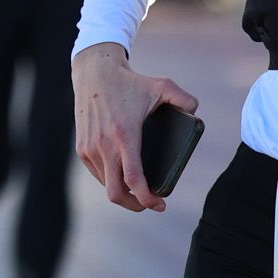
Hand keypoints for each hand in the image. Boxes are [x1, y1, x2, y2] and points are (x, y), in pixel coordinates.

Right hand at [72, 43, 198, 213]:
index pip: (134, 180)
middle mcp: (104, 145)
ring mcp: (90, 148)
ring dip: (123, 192)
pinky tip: (123, 175)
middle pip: (116, 193)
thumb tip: (196, 114)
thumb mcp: (162, 85)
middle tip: (151, 203)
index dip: (147, 198)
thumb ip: (184, 99)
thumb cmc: (131, 82)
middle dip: (135, 205)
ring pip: (106, 184)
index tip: (160, 204)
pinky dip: (111, 180)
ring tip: (139, 189)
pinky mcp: (81, 148)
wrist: (94, 72)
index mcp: (125, 135)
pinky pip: (98, 174)